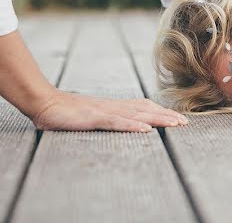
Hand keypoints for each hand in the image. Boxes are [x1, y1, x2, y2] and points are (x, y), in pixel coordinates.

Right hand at [31, 90, 188, 131]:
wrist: (45, 102)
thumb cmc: (67, 112)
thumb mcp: (92, 115)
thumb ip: (108, 117)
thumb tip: (123, 122)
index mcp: (114, 105)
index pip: (144, 107)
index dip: (162, 112)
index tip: (178, 118)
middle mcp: (114, 106)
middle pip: (146, 110)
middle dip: (166, 116)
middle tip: (185, 122)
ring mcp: (105, 111)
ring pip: (137, 115)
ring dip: (157, 119)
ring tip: (174, 124)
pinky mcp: (94, 118)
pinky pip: (116, 122)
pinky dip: (132, 126)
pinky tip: (145, 130)